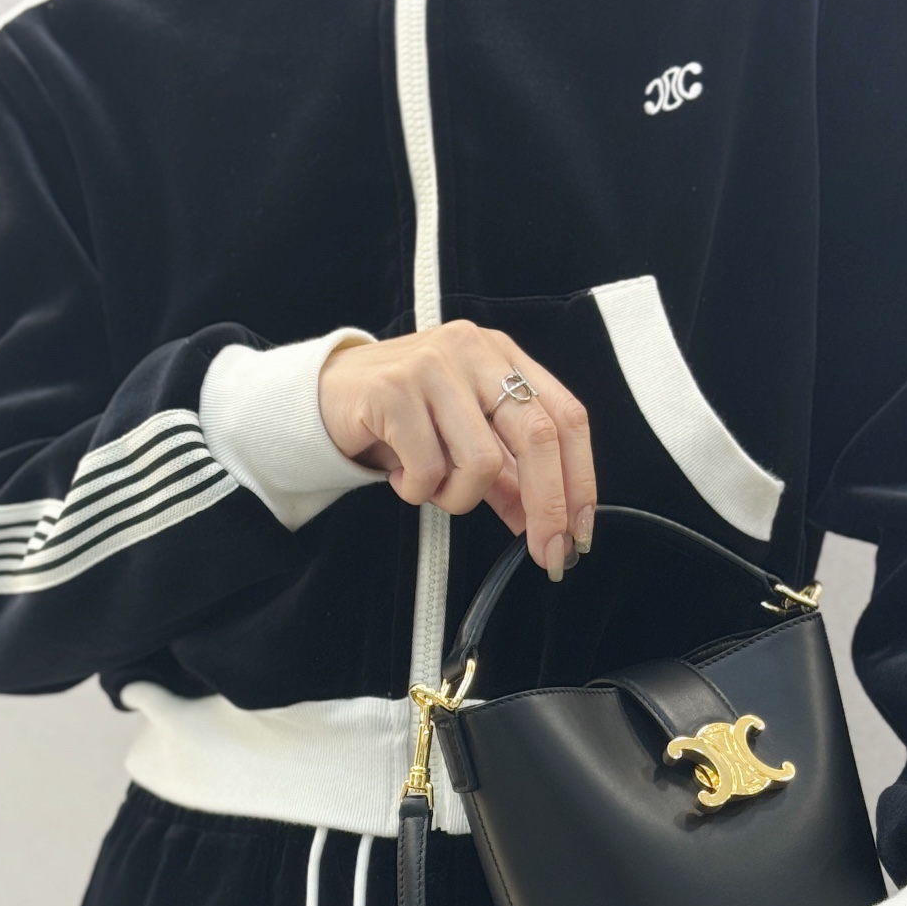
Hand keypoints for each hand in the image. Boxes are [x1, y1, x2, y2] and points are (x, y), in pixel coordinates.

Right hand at [318, 323, 595, 577]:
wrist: (325, 395)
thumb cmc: (401, 417)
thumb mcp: (463, 441)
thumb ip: (507, 477)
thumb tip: (549, 525)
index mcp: (503, 357)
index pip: (566, 417)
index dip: (580, 479)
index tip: (579, 533)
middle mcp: (474, 352)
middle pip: (538, 436)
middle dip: (548, 506)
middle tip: (545, 553)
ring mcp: (434, 366)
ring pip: (481, 462)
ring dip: (457, 497)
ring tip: (430, 486)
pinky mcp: (394, 390)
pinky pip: (429, 470)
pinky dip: (417, 490)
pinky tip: (400, 473)